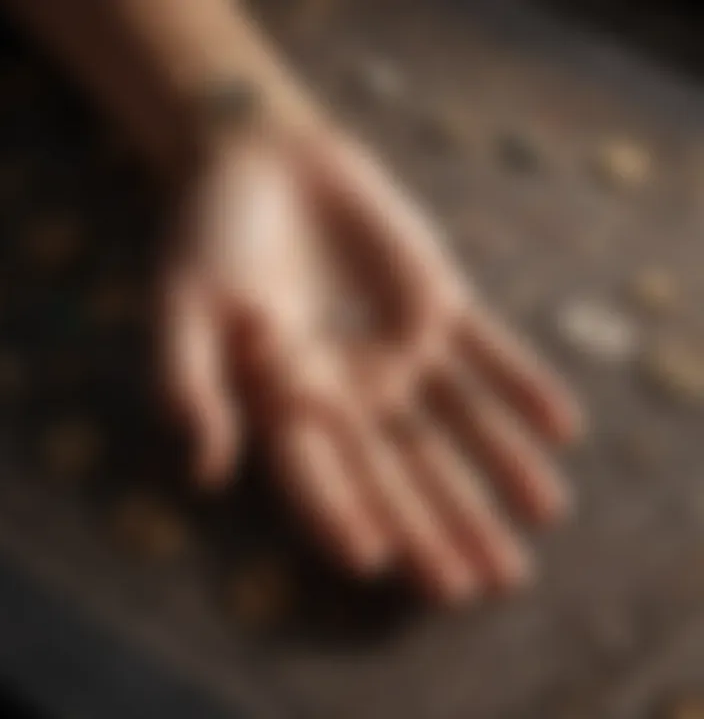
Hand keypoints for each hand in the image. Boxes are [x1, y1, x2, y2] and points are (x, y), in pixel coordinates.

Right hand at [158, 119, 582, 603]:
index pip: (319, 476)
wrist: (263, 161)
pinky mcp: (437, 301)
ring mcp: (401, 348)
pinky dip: (523, 382)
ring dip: (500, 464)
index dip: (342, 516)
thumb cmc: (211, 234)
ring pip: (457, 419)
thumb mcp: (185, 305)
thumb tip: (205, 473)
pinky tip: (563, 425)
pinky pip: (488, 349)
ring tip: (547, 514)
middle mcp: (352, 390)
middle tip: (476, 586)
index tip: (375, 564)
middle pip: (400, 468)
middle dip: (438, 524)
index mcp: (288, 402)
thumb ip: (189, 384)